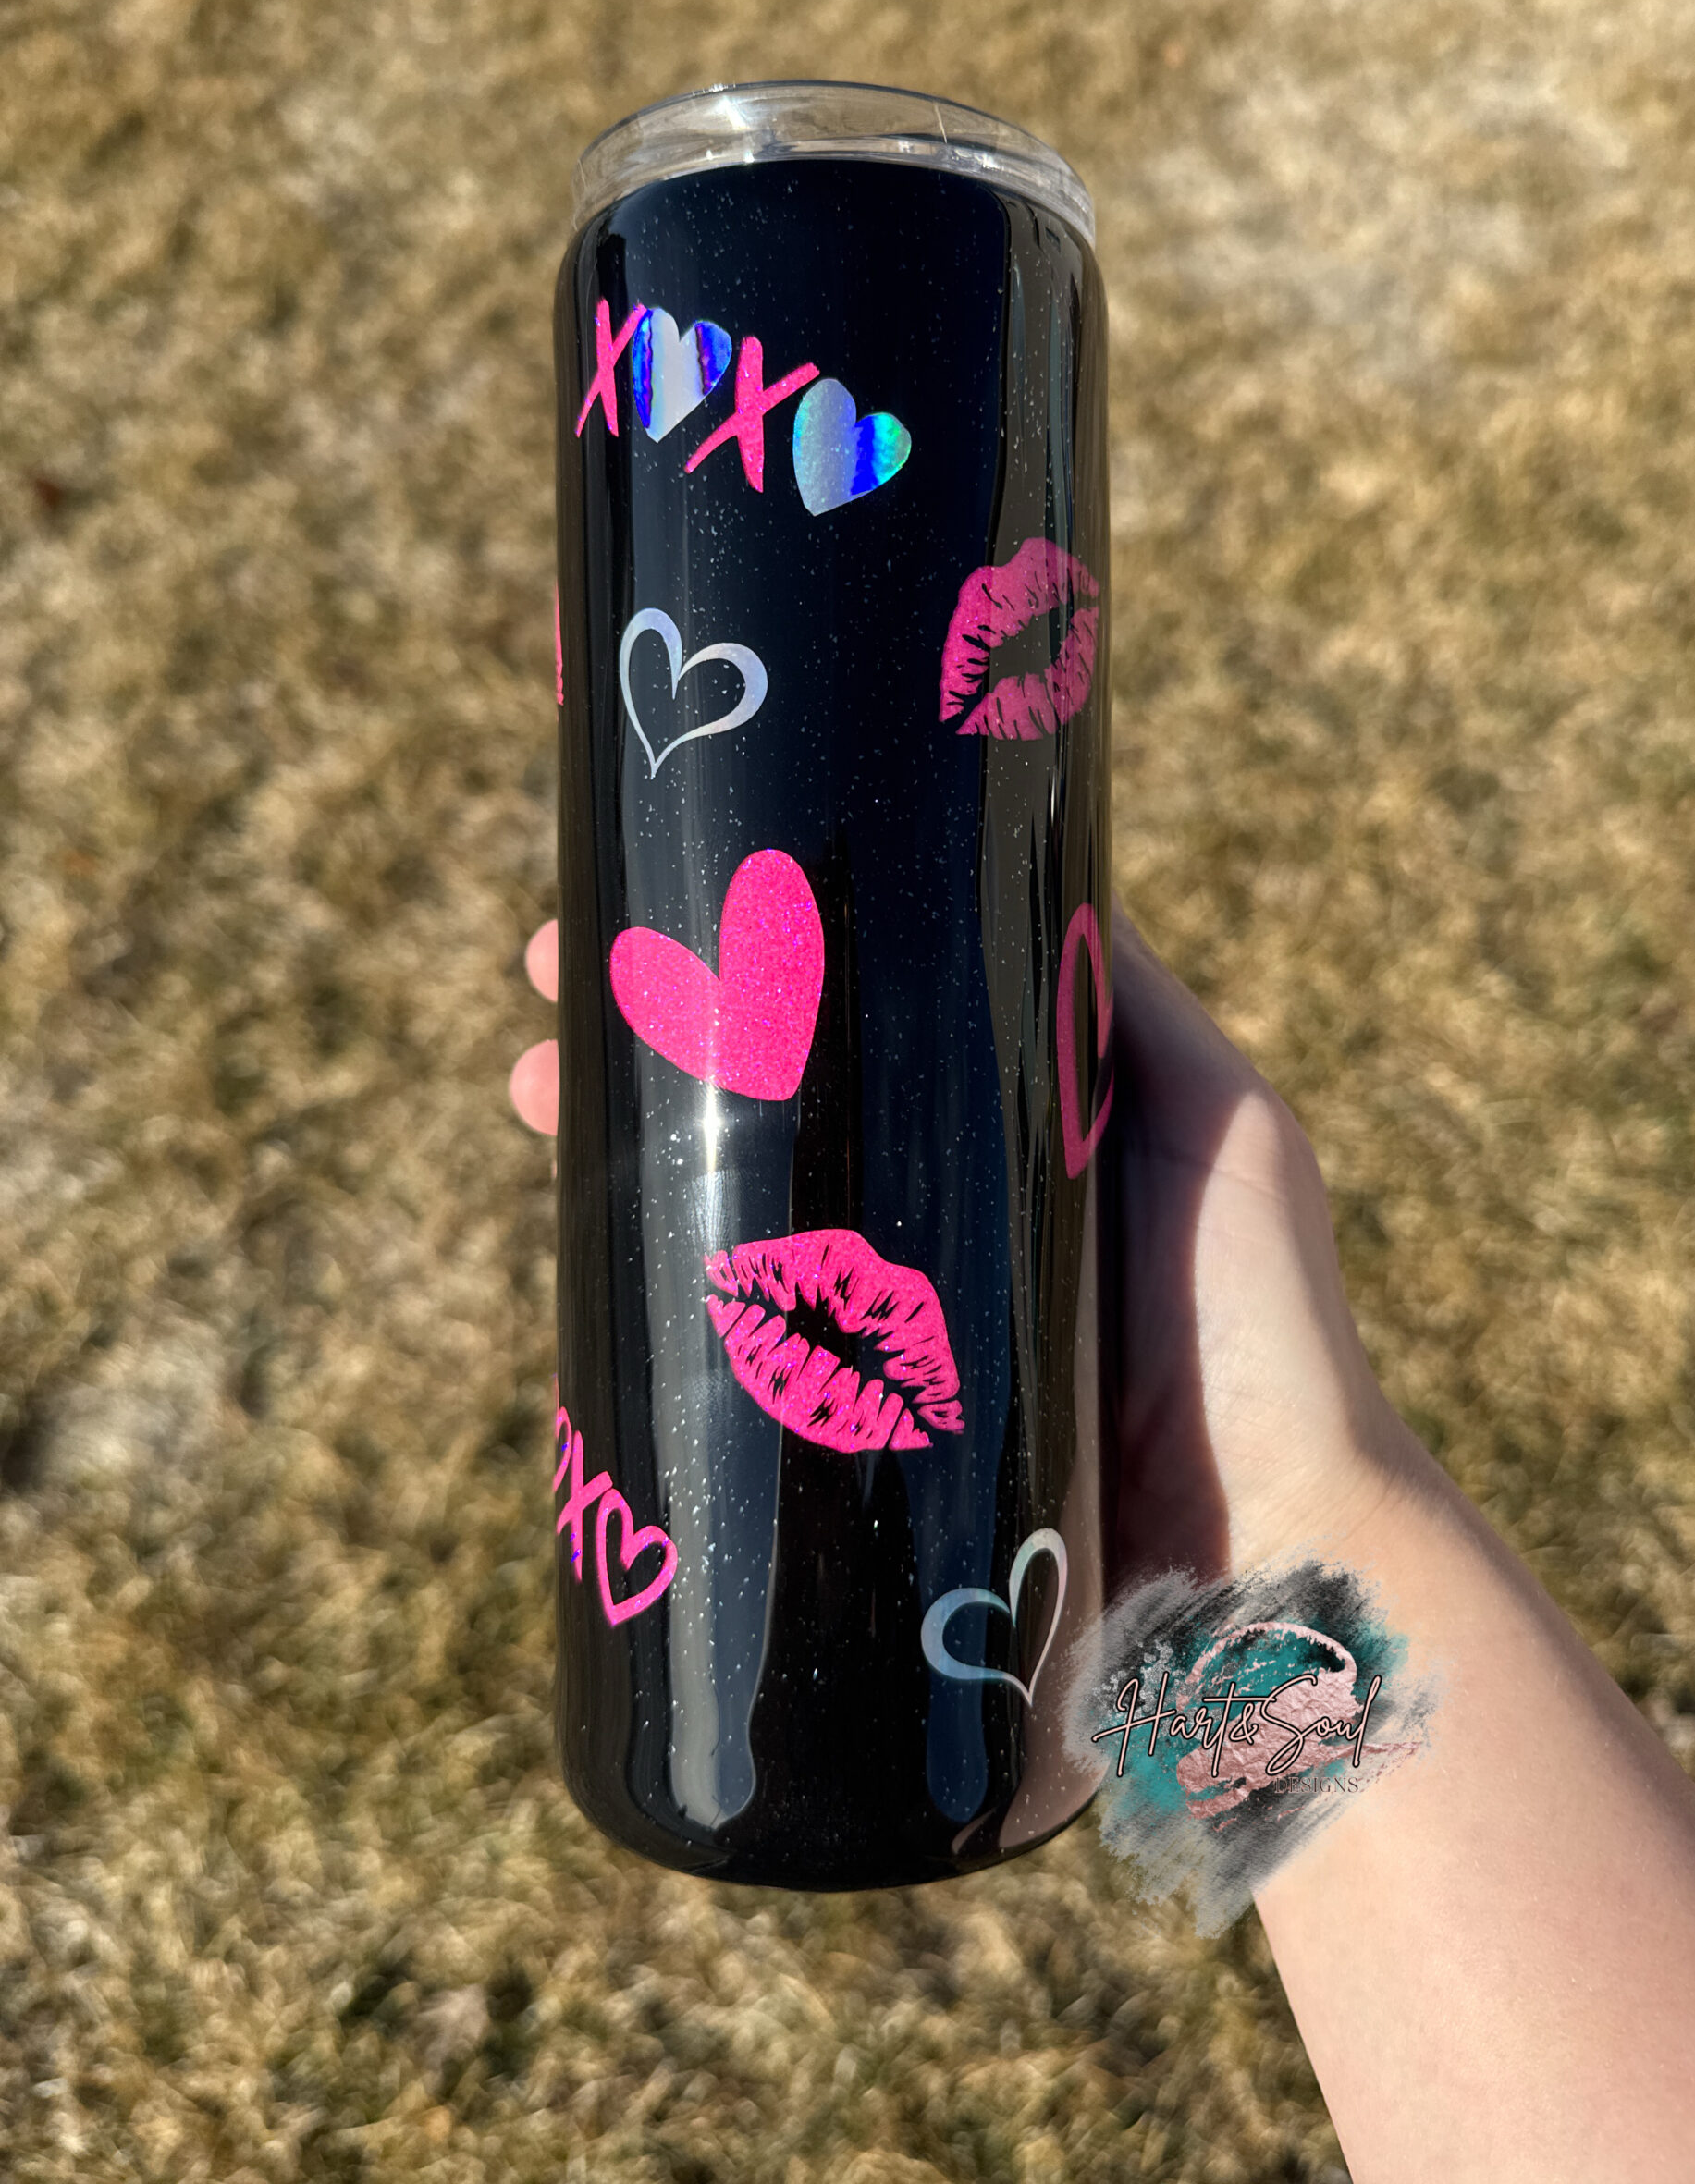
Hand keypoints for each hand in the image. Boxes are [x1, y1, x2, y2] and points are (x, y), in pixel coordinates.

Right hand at [508, 906, 1413, 1574]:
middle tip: (549, 1003)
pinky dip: (654, 1306)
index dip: (754, 976)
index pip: (845, 1043)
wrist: (1263, 1550)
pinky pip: (734, 1360)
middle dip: (649, 1049)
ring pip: (728, 1223)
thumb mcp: (1215, 1122)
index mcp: (993, 1157)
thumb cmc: (1257, 1321)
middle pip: (762, 1119)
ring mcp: (873, 1340)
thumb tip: (1046, 864)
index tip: (660, 917)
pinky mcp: (842, 1440)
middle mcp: (920, 1236)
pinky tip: (585, 1264)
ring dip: (622, 1156)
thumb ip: (1135, 1010)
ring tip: (537, 1091)